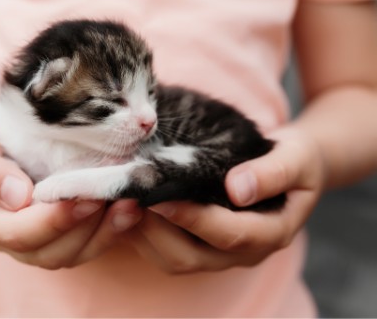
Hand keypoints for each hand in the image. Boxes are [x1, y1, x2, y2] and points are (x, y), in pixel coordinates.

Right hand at [0, 100, 142, 268]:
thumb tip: (18, 196)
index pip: (16, 235)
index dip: (50, 222)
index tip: (81, 198)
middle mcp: (8, 234)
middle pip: (47, 252)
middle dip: (84, 230)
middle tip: (114, 199)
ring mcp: (32, 233)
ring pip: (69, 253)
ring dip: (102, 234)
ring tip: (130, 205)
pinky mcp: (53, 224)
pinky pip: (81, 241)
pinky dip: (107, 230)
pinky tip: (129, 207)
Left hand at [127, 126, 324, 272]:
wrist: (290, 167)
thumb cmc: (296, 159)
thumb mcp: (297, 158)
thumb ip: (272, 173)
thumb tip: (238, 188)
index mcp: (271, 234)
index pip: (228, 235)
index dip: (192, 218)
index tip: (160, 198)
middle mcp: (242, 253)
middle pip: (191, 256)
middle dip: (156, 231)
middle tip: (128, 200)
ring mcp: (218, 254)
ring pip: (171, 259)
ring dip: (142, 235)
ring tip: (119, 203)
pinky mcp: (198, 245)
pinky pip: (163, 251)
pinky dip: (139, 234)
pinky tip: (122, 207)